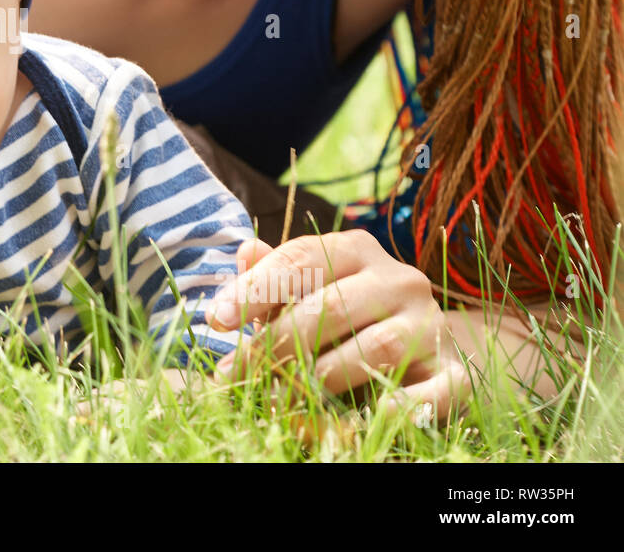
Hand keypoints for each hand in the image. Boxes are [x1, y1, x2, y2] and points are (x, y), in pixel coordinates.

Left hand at [208, 232, 472, 422]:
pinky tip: (363, 419)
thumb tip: (244, 251)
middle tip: (236, 373)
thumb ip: (275, 275)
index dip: (254, 288)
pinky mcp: (453, 375)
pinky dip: (397, 409)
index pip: (301, 259)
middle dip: (274, 343)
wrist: (427, 350)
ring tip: (277, 400)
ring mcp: (431, 327)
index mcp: (357, 251)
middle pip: (330, 307)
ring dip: (318, 379)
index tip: (215, 318)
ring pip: (371, 350)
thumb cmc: (347, 317)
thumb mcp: (307, 290)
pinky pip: (429, 394)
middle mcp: (400, 280)